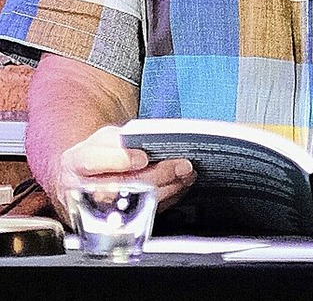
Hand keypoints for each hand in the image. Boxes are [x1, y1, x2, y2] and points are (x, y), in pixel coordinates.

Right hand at [56, 125, 195, 222]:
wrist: (81, 184)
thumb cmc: (95, 157)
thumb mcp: (101, 139)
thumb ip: (118, 140)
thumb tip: (142, 149)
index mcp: (76, 162)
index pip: (94, 161)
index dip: (119, 160)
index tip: (142, 157)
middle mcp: (84, 190)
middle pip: (123, 186)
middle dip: (157, 175)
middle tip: (182, 165)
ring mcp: (100, 210)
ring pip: (137, 202)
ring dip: (167, 188)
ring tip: (187, 174)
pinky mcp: (117, 222)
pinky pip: (145, 212)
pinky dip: (166, 198)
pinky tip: (180, 185)